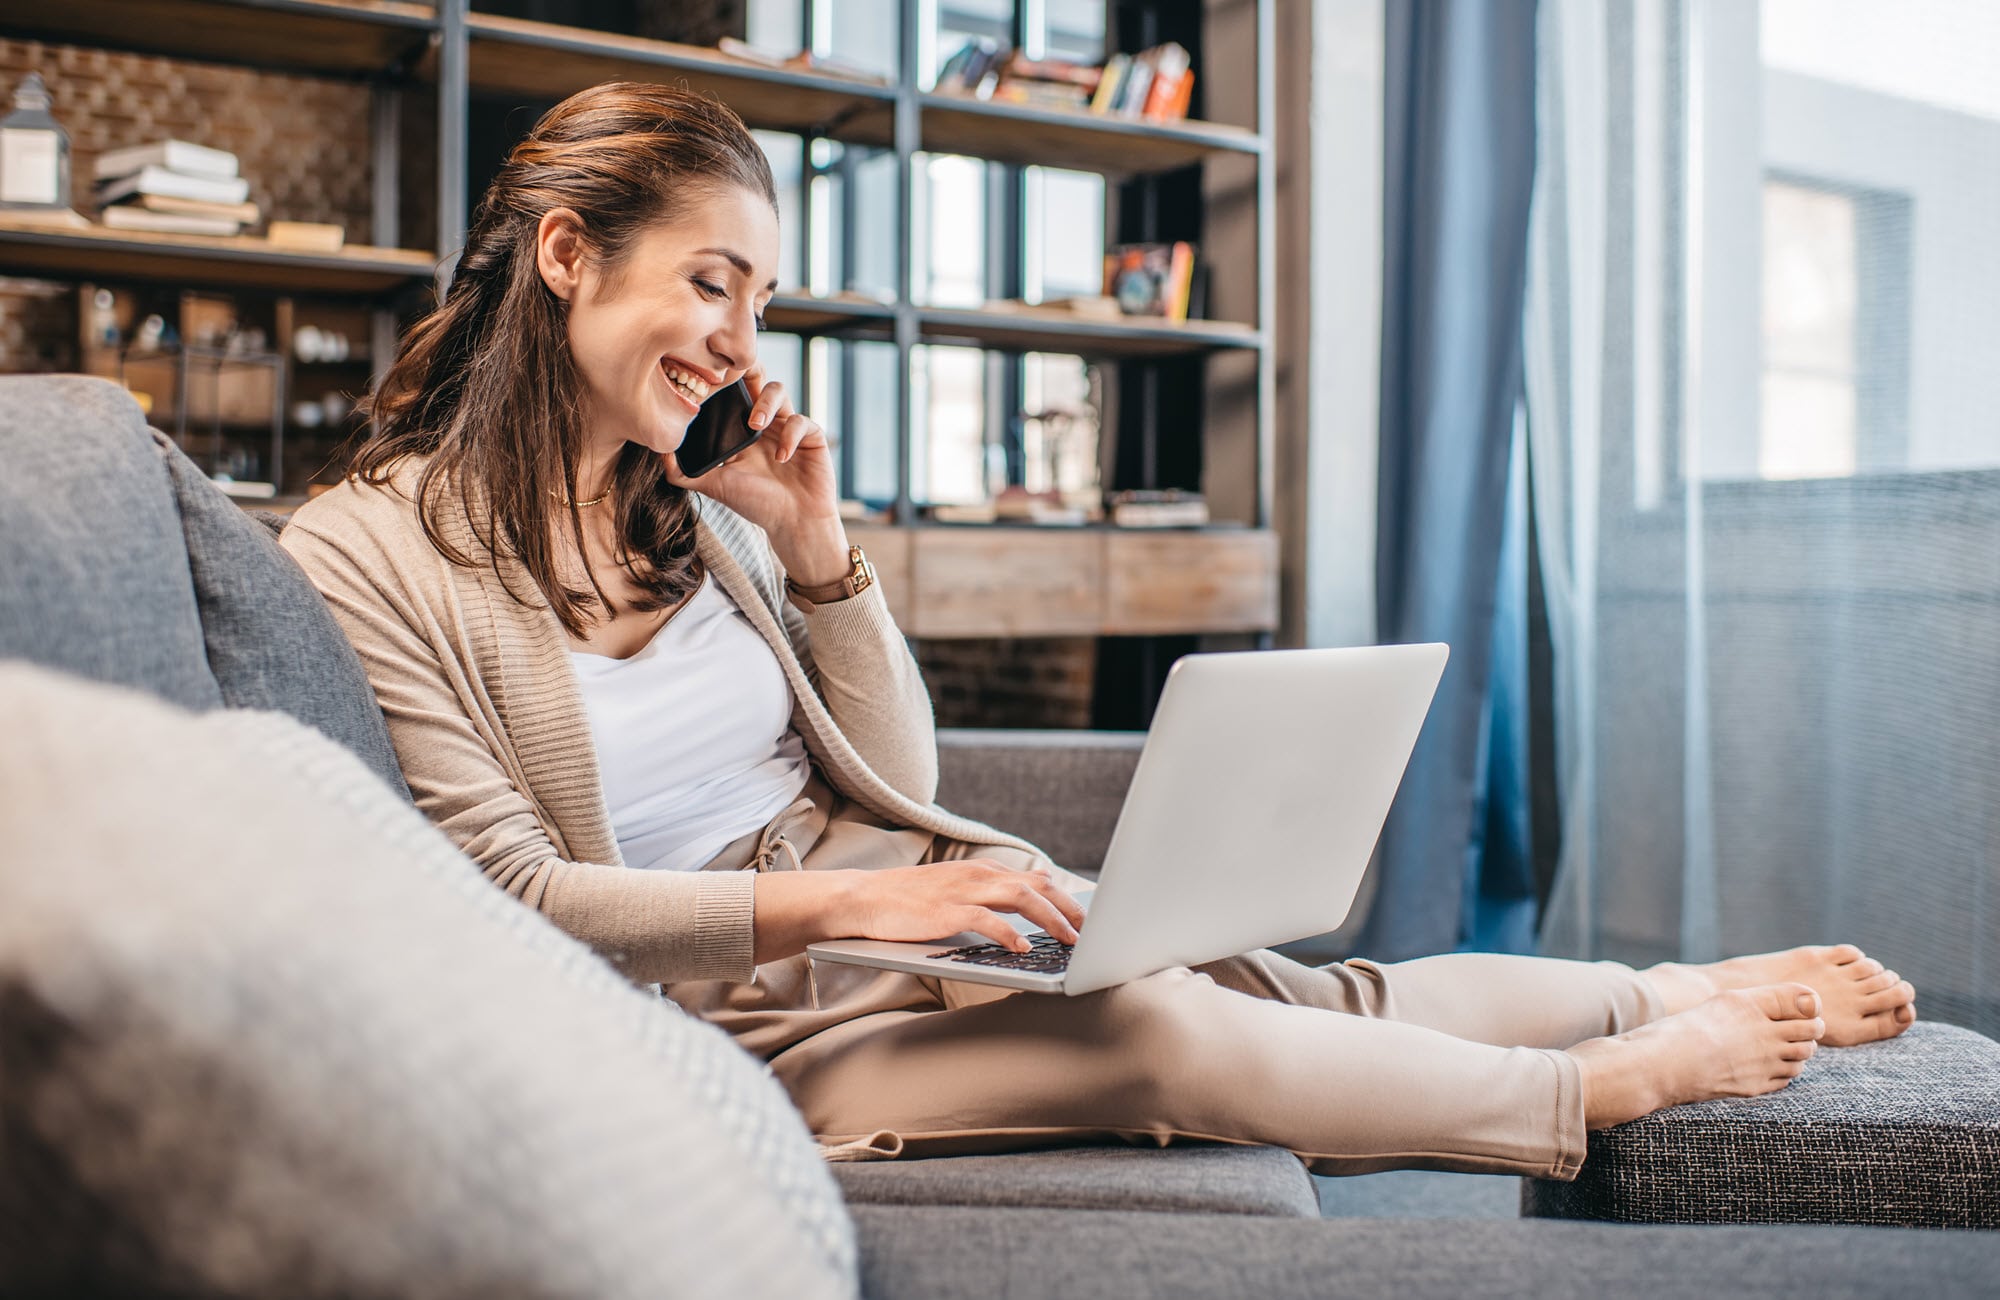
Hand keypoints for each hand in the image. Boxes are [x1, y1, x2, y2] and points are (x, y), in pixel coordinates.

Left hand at [662, 360, 839, 558]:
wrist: (794, 524)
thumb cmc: (757, 504)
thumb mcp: (715, 486)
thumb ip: (684, 473)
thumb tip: (659, 453)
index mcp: (741, 431)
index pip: (731, 393)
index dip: (723, 382)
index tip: (710, 382)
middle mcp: (764, 424)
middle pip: (756, 379)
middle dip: (747, 371)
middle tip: (736, 378)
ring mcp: (787, 427)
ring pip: (778, 390)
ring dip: (766, 403)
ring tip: (755, 425)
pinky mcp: (811, 436)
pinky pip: (801, 421)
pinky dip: (790, 435)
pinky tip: (782, 457)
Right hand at [752, 861, 1086, 965]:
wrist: (863, 899)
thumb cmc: (908, 903)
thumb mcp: (955, 892)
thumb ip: (986, 900)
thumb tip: (1023, 923)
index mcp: (982, 871)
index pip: (1036, 878)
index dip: (1066, 897)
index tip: (1088, 917)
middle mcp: (978, 875)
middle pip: (1039, 886)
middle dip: (1070, 909)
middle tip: (1090, 932)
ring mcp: (963, 891)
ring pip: (1022, 898)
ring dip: (1052, 919)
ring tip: (1069, 940)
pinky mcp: (947, 911)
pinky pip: (988, 920)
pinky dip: (1010, 934)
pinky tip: (1023, 948)